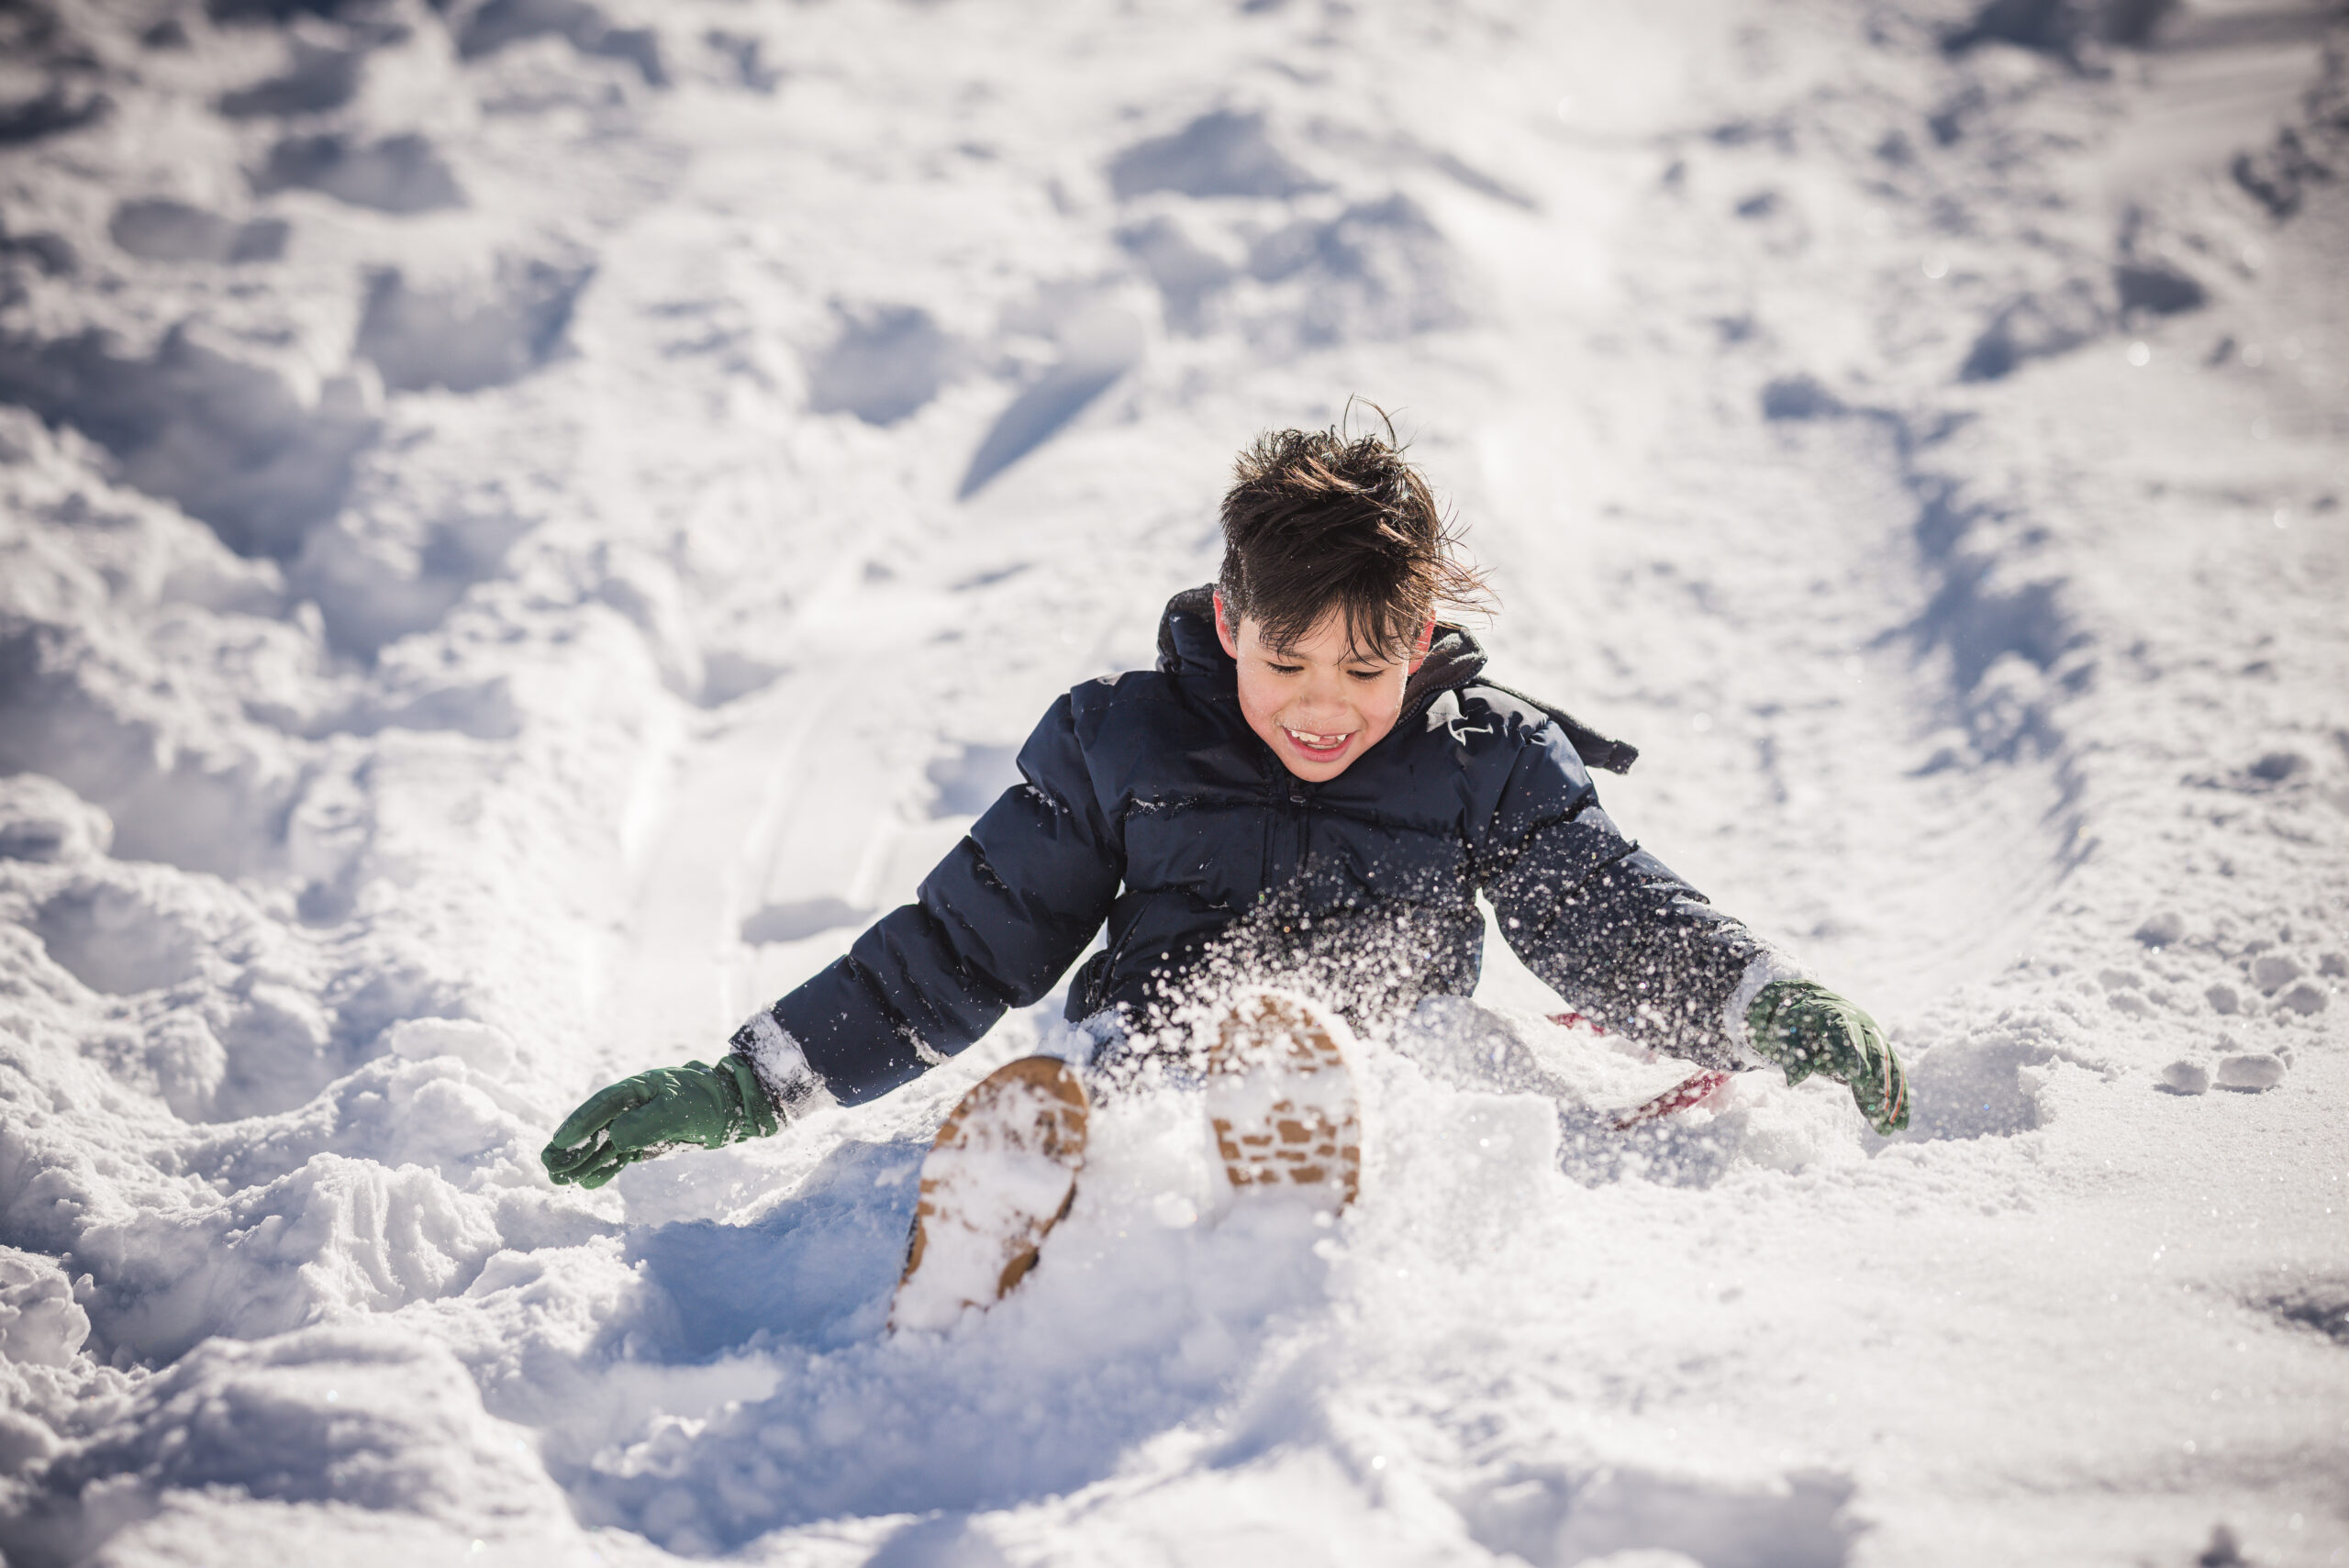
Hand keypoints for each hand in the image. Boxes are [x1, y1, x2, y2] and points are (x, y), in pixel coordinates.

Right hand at [541, 1055, 779, 1187]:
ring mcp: (640, 1124)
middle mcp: (634, 1106)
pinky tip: (589, 1182)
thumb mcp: (678, 1110)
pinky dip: (606, 1168)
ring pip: (605, 1144)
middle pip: (596, 1127)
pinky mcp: (649, 1141)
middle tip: (547, 1166)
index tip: (558, 1142)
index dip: (579, 1124)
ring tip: (559, 1179)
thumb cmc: (708, 1101)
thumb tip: (615, 1137)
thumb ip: (646, 1123)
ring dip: (583, 1160)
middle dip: (572, 1147)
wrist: (735, 1107)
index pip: (602, 1107)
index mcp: (638, 1089)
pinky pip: (621, 1156)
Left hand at [1745, 980, 1908, 1134]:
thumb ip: (1791, 1052)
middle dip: (1880, 1086)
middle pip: (1876, 1056)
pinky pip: (1893, 1076)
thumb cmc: (1798, 1018)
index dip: (1855, 1057)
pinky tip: (1898, 1122)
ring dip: (1893, 1099)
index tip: (1859, 1080)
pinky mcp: (1881, 1053)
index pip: (1848, 1036)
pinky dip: (1897, 1099)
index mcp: (1837, 1015)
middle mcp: (1863, 1025)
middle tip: (1879, 1115)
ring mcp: (1876, 1039)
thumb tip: (1794, 1081)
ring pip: (1890, 1069)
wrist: (1815, 1002)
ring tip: (1891, 1128)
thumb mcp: (1786, 1029)